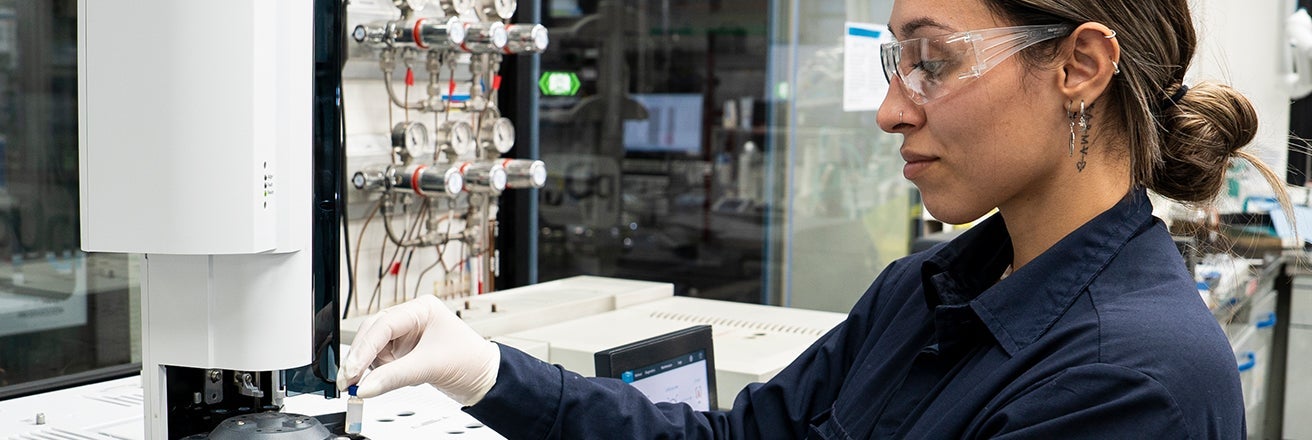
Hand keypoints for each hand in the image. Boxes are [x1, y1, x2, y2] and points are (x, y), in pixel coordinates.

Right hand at [336, 295, 499, 404]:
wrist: (485, 379)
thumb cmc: (470, 361)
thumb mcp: (430, 366)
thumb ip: (394, 377)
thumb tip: (365, 387)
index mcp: (421, 309)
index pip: (383, 325)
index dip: (364, 349)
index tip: (352, 371)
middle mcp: (412, 318)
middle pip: (372, 334)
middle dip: (361, 359)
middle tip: (350, 382)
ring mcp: (407, 335)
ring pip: (374, 349)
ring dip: (372, 368)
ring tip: (380, 382)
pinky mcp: (405, 352)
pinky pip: (381, 361)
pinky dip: (381, 373)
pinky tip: (391, 380)